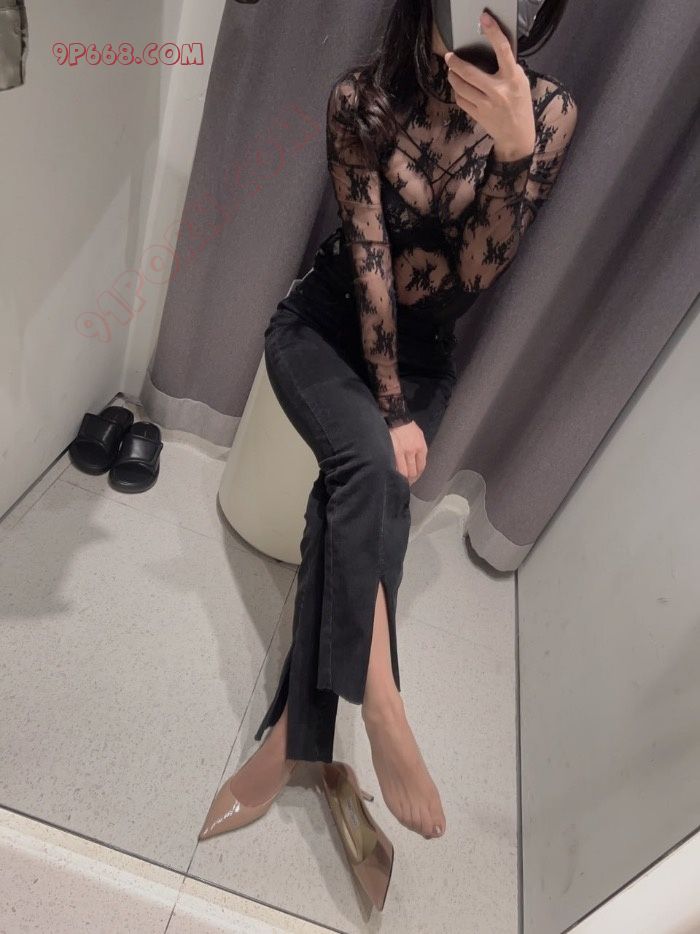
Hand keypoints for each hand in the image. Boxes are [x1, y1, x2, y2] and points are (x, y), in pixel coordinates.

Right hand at [389, 420, 426, 484]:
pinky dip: (395, 472)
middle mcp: (414, 451)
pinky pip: (396, 467)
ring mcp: (404, 452)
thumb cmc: (406, 426)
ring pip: (405, 471)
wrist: (395, 416)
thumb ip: (418, 448)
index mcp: (421, 447)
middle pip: (413, 471)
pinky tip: (392, 475)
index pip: (421, 466)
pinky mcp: (395, 451)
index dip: (417, 475)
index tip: (413, 478)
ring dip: (402, 478)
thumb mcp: (418, 435)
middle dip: (409, 479)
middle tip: (404, 483)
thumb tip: (415, 462)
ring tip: (397, 481)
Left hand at [444, 10, 535, 160]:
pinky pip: (461, 99)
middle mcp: (498, 90)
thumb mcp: (520, 82)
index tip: (484, 18)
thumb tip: (492, 50)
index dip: (493, 32)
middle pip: (469, 72)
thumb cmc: (520, 104)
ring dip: (453, 77)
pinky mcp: (477, 115)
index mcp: (513, 78)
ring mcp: (486, 104)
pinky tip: (459, 89)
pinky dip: (458, 92)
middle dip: (455, 62)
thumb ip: (508, 68)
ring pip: (461, 87)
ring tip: (452, 72)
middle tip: (449, 56)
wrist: (517, 135)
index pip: (503, 50)